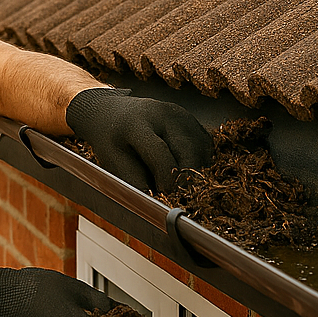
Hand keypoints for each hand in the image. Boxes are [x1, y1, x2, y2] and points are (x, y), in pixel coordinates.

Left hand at [66, 88, 212, 191]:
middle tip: (181, 193)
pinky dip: (200, 160)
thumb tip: (156, 204)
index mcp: (137, 123)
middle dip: (188, 175)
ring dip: (197, 169)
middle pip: (187, 148)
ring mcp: (180, 113)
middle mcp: (162, 113)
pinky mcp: (191, 118)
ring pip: (201, 148)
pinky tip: (187, 170)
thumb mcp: (114, 161)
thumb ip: (134, 180)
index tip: (168, 194)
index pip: (159, 152)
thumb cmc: (112, 142)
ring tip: (182, 182)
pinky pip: (205, 144)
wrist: (112, 113)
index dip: (167, 177)